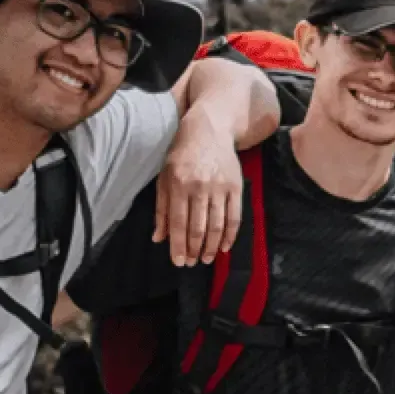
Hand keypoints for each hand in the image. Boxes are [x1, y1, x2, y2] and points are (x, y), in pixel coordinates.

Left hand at [151, 116, 243, 265]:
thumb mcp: (164, 178)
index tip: (179, 262)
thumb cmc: (181, 155)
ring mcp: (219, 187)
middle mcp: (199, 187)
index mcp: (178, 185)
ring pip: (217, 225)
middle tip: (192, 263)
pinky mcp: (236, 186)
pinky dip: (230, 235)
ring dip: (212, 247)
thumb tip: (158, 238)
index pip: (178, 223)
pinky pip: (234, 217)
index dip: (178, 246)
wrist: (209, 130)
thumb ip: (161, 209)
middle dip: (194, 250)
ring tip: (207, 259)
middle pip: (198, 228)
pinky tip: (225, 247)